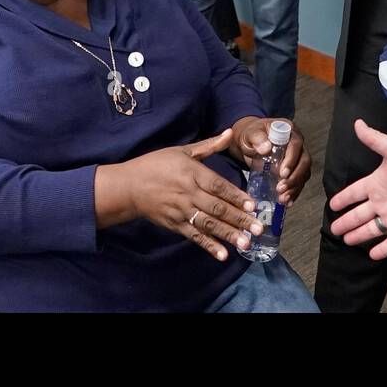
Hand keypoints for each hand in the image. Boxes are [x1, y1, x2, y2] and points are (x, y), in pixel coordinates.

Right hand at [112, 130, 262, 261]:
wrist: (128, 187)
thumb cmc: (156, 164)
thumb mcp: (182, 150)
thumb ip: (209, 145)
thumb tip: (229, 132)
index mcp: (192, 173)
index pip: (218, 186)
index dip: (236, 196)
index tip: (253, 205)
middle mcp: (188, 193)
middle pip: (217, 208)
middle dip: (239, 219)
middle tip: (258, 228)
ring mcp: (181, 211)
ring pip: (208, 225)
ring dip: (228, 235)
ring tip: (246, 243)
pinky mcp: (175, 225)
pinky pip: (194, 236)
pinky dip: (208, 246)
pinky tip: (223, 254)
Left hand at [230, 116, 310, 204]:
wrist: (249, 142)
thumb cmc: (250, 135)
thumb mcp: (250, 133)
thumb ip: (257, 138)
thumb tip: (266, 148)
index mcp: (288, 130)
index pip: (296, 145)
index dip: (292, 160)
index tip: (282, 173)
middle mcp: (297, 143)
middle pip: (304, 161)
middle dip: (294, 177)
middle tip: (281, 189)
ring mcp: (297, 157)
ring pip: (304, 172)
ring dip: (295, 187)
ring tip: (283, 198)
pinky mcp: (294, 169)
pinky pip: (299, 181)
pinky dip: (294, 192)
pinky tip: (287, 201)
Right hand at [328, 119, 386, 258]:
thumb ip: (374, 139)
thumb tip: (357, 123)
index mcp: (377, 183)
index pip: (355, 193)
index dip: (343, 198)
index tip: (332, 205)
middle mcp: (383, 202)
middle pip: (359, 215)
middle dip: (346, 222)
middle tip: (334, 229)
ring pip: (371, 230)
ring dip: (358, 235)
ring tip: (347, 240)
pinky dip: (382, 250)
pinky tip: (372, 255)